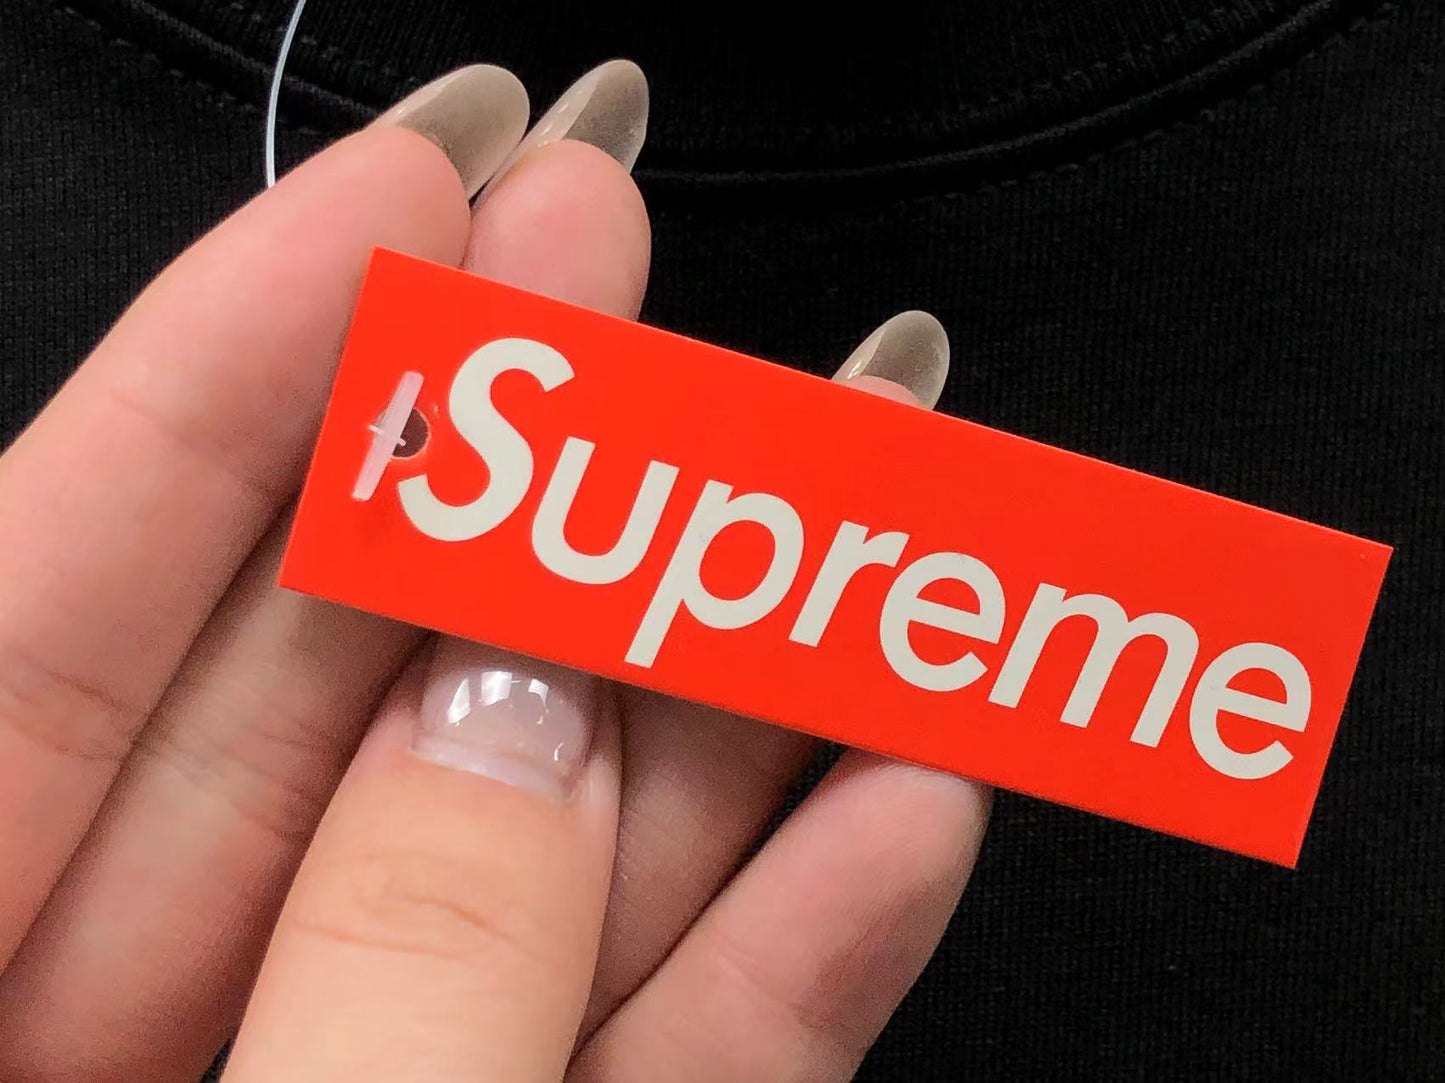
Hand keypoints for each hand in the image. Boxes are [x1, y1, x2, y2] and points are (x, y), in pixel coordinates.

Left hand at [0, 62, 989, 1081]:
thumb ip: (383, 970)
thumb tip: (533, 727)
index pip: (54, 622)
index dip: (234, 382)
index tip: (413, 185)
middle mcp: (127, 1049)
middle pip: (335, 713)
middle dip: (512, 489)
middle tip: (635, 277)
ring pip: (541, 882)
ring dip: (718, 712)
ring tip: (860, 511)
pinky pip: (646, 1078)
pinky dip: (779, 972)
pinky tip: (898, 816)